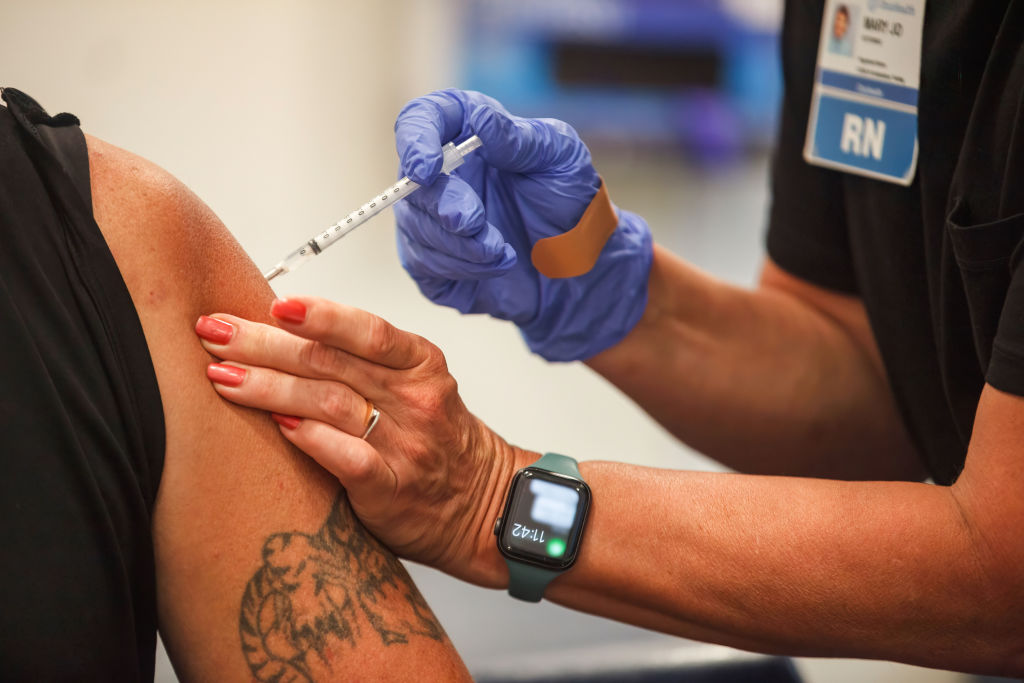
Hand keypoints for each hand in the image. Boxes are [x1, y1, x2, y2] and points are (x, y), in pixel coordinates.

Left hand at [195, 297, 530, 585]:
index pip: (368, 331)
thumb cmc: (434, 437)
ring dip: (269, 388)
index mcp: (420, 365)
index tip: (273, 303)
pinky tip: (277, 427)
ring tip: (221, 376)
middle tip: (215, 332)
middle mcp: (414, 399)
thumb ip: (358, 362)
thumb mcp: (413, 384)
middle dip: (265, 344)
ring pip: (330, 404)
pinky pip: (348, 459)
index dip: (320, 315)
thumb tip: (278, 331)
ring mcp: (405, 444)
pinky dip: (310, 439)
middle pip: (331, 363)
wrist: (479, 502)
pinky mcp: (391, 488)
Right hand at [394, 89, 652, 360]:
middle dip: (443, 208)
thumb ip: (519, 138)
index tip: (426, 170)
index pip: (420, 120)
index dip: (414, 141)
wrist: (579, 262)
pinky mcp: (434, 261)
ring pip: (416, 230)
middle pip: (412, 184)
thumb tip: (480, 120)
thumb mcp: (559, 157)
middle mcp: (441, 173)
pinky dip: (460, 269)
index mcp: (466, 132)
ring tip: (504, 252)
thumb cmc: (569, 198)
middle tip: (474, 223)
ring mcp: (432, 218)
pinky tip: (496, 266)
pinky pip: (425, 266)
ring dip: (459, 245)